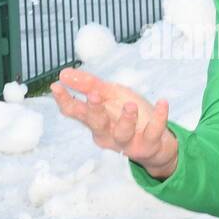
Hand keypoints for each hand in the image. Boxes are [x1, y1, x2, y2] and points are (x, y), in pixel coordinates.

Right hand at [49, 65, 177, 176]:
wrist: (158, 142)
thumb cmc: (130, 116)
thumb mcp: (111, 95)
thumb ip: (89, 85)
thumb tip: (64, 73)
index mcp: (95, 120)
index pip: (75, 112)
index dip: (65, 100)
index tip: (56, 86)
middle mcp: (107, 133)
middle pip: (96, 124)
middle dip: (94, 110)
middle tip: (94, 94)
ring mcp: (128, 142)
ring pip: (122, 133)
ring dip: (126, 119)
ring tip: (131, 105)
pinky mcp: (148, 145)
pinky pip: (153, 131)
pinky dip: (158, 117)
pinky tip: (162, 103)